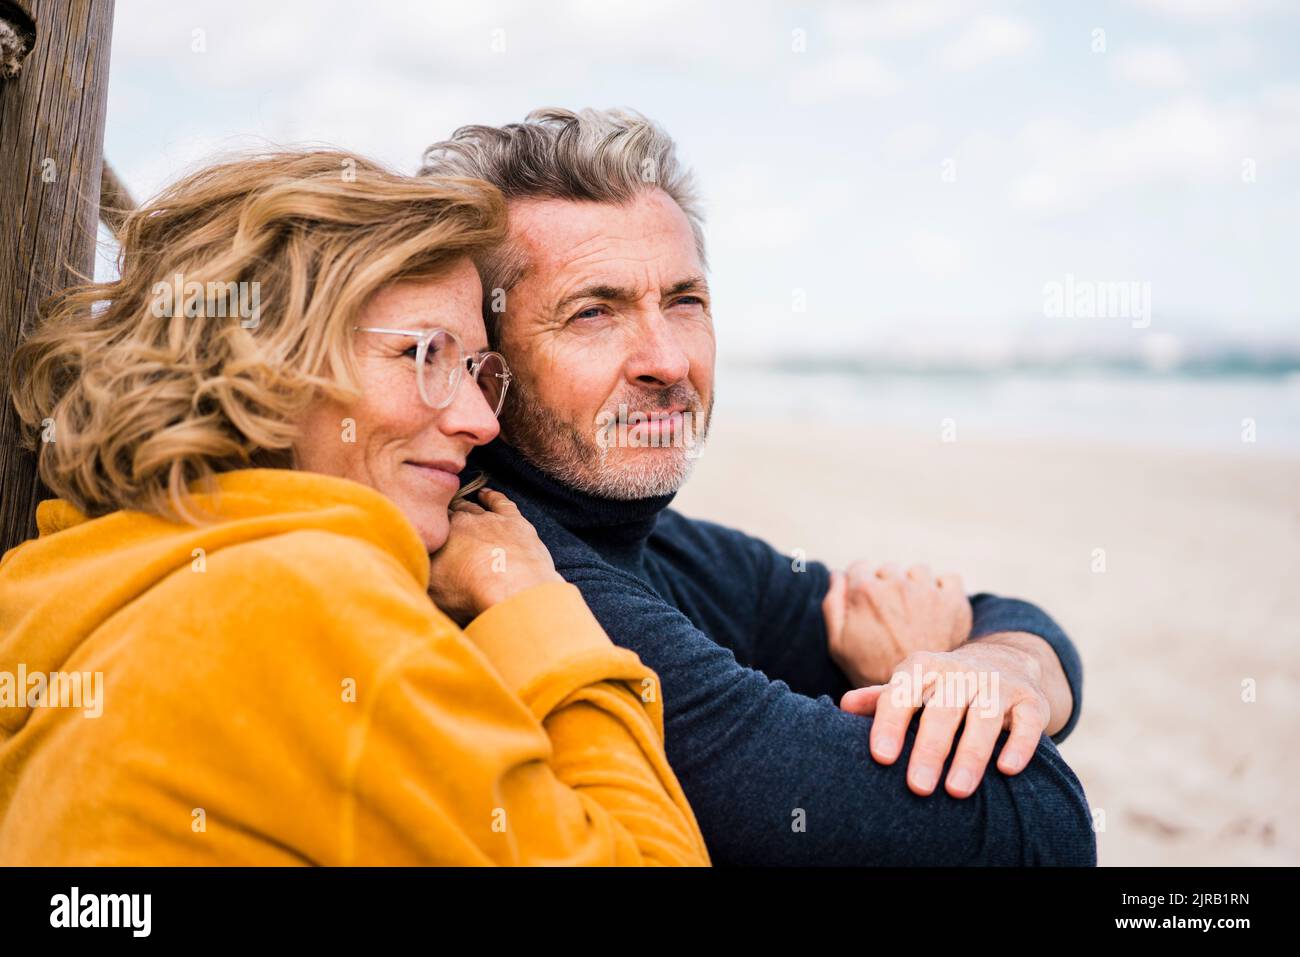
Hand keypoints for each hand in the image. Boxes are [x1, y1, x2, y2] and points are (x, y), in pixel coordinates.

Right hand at [427, 488, 562, 625]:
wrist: (510, 588)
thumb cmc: (468, 593)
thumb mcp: (432, 591)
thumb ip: (423, 576)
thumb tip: (416, 570)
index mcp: (441, 536)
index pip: (431, 526)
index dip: (428, 528)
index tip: (424, 529)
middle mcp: (462, 522)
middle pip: (450, 515)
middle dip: (444, 516)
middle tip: (440, 519)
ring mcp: (489, 519)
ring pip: (473, 508)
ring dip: (466, 505)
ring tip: (459, 504)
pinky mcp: (514, 521)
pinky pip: (501, 502)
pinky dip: (492, 496)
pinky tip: (485, 494)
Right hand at [823, 561, 971, 686]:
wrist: (916, 696)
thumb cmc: (871, 671)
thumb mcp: (838, 643)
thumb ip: (833, 604)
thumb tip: (837, 575)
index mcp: (865, 591)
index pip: (859, 567)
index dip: (860, 585)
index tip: (867, 603)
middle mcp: (897, 584)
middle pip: (888, 569)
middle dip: (886, 585)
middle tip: (890, 614)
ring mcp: (927, 591)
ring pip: (917, 571)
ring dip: (914, 584)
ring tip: (913, 611)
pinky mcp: (953, 601)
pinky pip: (949, 578)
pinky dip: (943, 588)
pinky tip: (936, 607)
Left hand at [839, 641, 1050, 798]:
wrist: (1002, 661)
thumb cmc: (941, 687)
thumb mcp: (911, 687)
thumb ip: (880, 700)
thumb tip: (843, 707)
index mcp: (923, 668)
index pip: (901, 694)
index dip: (890, 723)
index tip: (881, 757)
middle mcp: (960, 672)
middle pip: (942, 710)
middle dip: (930, 749)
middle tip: (917, 787)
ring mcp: (997, 684)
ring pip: (984, 717)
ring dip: (971, 754)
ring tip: (957, 791)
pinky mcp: (1031, 700)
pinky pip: (1028, 722)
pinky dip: (1019, 744)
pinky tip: (1007, 769)